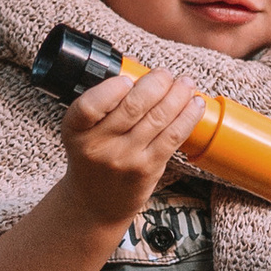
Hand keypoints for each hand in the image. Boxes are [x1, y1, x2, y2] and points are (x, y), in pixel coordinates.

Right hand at [58, 65, 206, 231]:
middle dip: (156, 83)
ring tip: (186, 83)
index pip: (88, 107)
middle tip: (165, 74)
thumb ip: (102, 103)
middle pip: (132, 107)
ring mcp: (124, 158)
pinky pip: (172, 137)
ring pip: (157, 118)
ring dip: (177, 95)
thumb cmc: (93, 157)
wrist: (96, 202)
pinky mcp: (147, 168)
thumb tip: (138, 68)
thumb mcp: (83, 131)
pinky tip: (194, 104)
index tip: (127, 79)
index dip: (110, 90)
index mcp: (76, 130)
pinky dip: (187, 117)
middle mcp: (98, 146)